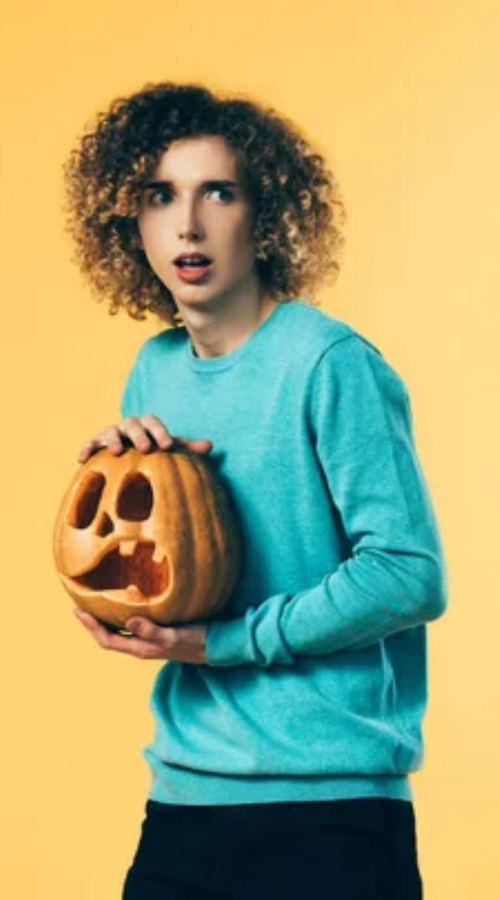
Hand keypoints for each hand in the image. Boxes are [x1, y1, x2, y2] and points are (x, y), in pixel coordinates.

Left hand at [73, 609, 207, 663]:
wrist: (217, 646)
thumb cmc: (197, 641)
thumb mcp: (174, 635)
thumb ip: (152, 631)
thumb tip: (128, 621)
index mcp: (141, 649)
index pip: (107, 640)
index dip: (91, 627)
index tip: (78, 611)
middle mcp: (142, 646)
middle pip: (109, 636)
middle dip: (93, 623)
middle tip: (80, 604)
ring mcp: (150, 641)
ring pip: (120, 631)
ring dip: (106, 619)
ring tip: (97, 602)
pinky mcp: (158, 633)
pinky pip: (133, 626)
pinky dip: (122, 615)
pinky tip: (125, 603)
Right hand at [77, 414, 212, 462]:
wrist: (132, 465)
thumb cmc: (156, 457)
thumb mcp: (171, 453)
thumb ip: (188, 449)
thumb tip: (210, 445)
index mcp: (147, 426)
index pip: (153, 422)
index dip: (160, 432)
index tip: (167, 446)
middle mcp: (128, 427)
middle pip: (132, 424)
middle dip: (139, 435)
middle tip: (146, 449)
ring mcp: (111, 435)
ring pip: (110, 430)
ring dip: (113, 439)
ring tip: (118, 452)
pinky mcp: (96, 446)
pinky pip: (89, 444)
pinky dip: (86, 448)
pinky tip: (82, 459)